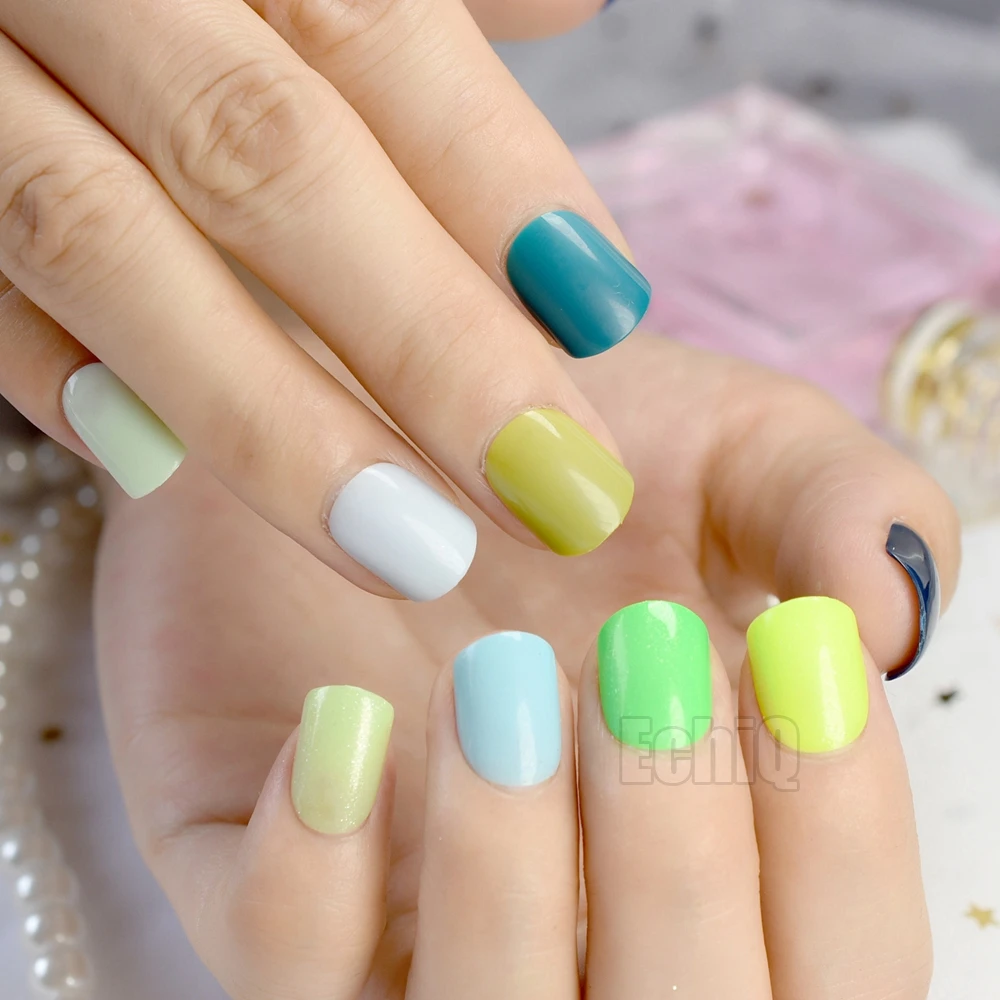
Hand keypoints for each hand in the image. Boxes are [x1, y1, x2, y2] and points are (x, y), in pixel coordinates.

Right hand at [0, 0, 643, 603]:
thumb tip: (571, 2)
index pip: (372, 35)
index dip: (499, 183)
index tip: (604, 318)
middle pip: (267, 158)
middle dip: (430, 344)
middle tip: (558, 491)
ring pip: (102, 240)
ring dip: (270, 419)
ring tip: (414, 551)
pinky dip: (61, 375)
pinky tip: (159, 471)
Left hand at [94, 334, 959, 998]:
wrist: (374, 415)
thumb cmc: (552, 452)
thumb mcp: (727, 450)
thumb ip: (830, 505)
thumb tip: (890, 615)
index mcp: (717, 848)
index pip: (839, 964)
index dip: (840, 833)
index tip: (801, 645)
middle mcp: (580, 918)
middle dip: (673, 861)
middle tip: (641, 655)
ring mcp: (417, 923)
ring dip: (503, 873)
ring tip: (494, 676)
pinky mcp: (265, 892)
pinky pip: (284, 982)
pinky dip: (312, 881)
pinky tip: (344, 717)